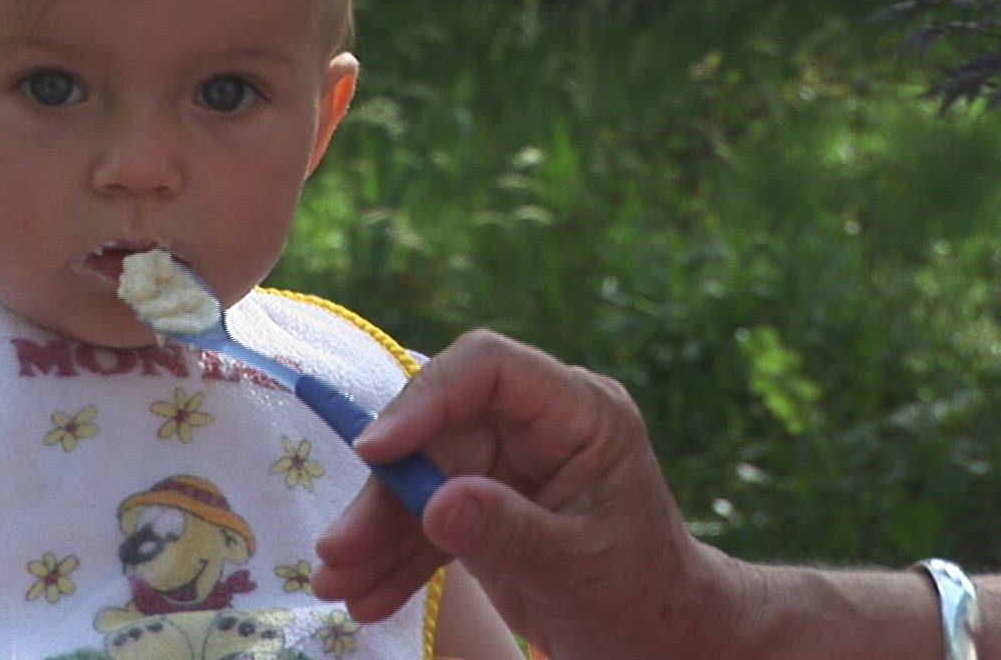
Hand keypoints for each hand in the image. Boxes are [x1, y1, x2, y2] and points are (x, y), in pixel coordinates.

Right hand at [312, 330, 752, 659]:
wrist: (663, 642)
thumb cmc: (645, 598)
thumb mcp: (580, 571)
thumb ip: (510, 533)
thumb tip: (437, 503)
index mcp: (579, 412)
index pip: (488, 369)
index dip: (425, 399)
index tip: (376, 452)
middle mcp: (536, 423)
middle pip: (436, 432)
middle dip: (385, 494)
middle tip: (337, 552)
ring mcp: (507, 461)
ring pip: (420, 477)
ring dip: (377, 532)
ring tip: (338, 587)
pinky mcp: (486, 500)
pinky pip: (427, 516)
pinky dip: (396, 556)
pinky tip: (368, 595)